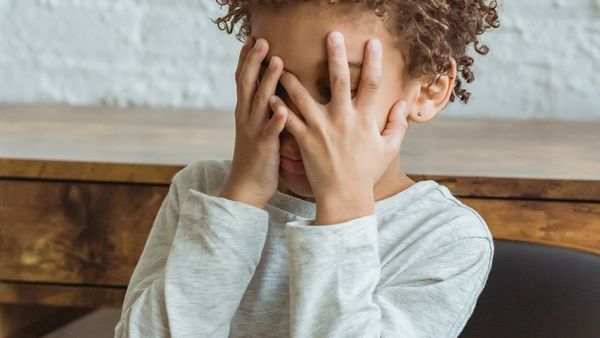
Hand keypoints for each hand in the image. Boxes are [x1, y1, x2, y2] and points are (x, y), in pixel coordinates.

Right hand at [219, 37, 286, 208]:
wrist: (246, 188)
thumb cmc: (257, 157)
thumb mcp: (257, 128)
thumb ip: (264, 109)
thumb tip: (275, 90)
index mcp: (244, 111)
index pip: (243, 79)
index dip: (247, 58)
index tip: (253, 37)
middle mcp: (246, 117)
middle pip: (247, 83)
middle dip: (255, 60)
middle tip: (263, 40)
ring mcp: (253, 131)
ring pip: (259, 101)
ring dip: (268, 81)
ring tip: (278, 62)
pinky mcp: (263, 147)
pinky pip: (270, 131)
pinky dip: (276, 118)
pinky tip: (283, 108)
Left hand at [268, 31, 408, 222]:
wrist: (344, 197)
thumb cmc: (366, 173)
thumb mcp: (388, 149)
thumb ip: (397, 125)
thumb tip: (403, 104)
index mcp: (364, 119)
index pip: (373, 84)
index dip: (374, 61)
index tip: (372, 42)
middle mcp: (343, 119)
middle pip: (340, 80)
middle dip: (336, 55)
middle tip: (331, 35)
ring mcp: (322, 129)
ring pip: (305, 96)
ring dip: (292, 78)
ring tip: (281, 62)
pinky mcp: (304, 140)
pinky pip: (289, 120)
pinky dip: (279, 108)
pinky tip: (270, 96)